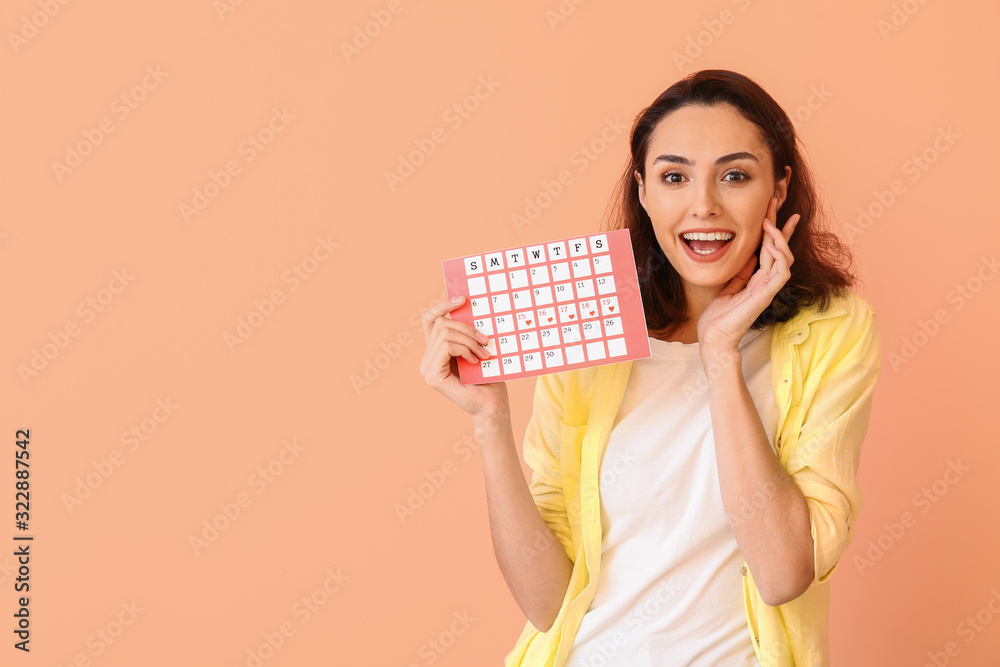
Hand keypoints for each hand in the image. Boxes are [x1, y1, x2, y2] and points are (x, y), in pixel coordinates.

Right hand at [419, 295, 508, 416]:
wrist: (492, 405)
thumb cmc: (489, 378)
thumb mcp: (477, 348)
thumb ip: (468, 332)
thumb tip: (468, 304)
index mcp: (436, 351)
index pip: (430, 320)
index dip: (443, 306)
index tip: (463, 299)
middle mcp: (427, 359)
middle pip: (441, 324)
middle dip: (466, 328)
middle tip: (486, 340)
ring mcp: (427, 368)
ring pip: (444, 333)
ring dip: (469, 340)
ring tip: (484, 353)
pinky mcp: (432, 376)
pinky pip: (446, 347)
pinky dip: (464, 350)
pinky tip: (475, 361)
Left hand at [696, 197, 799, 351]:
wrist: (714, 337)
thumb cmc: (718, 316)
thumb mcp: (728, 286)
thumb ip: (741, 272)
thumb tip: (749, 255)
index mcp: (758, 279)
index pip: (770, 249)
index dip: (774, 229)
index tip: (771, 209)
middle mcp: (766, 281)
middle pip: (780, 248)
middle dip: (779, 224)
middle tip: (774, 202)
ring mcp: (768, 288)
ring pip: (785, 257)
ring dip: (779, 237)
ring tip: (769, 223)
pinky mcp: (766, 295)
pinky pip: (781, 272)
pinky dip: (779, 256)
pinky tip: (770, 244)